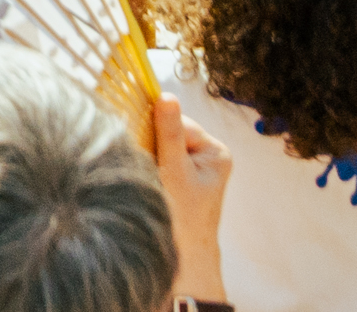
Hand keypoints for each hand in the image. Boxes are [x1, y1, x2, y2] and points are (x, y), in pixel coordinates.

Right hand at [150, 94, 232, 304]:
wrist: (183, 260)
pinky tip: (147, 178)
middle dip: (151, 144)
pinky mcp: (179, 177)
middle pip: (169, 132)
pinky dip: (149, 165)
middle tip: (145, 163)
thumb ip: (169, 134)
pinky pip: (159, 158)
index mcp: (216, 152)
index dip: (156, 128)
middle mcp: (207, 156)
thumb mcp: (176, 173)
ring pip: (161, 145)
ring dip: (148, 156)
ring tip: (148, 175)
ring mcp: (193, 167)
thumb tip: (166, 96)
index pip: (179, 122)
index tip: (140, 139)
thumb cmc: (183, 221)